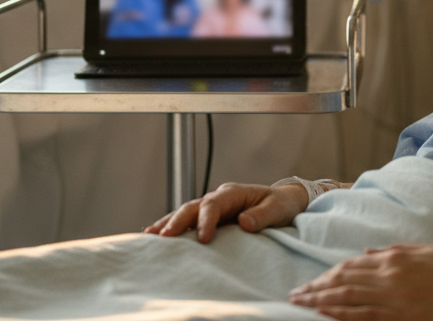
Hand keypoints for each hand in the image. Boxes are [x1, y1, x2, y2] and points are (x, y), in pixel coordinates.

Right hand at [143, 182, 307, 243]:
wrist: (282, 204)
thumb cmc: (281, 205)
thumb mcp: (278, 209)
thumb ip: (263, 215)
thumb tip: (244, 221)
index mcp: (234, 193)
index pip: (214, 204)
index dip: (206, 220)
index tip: (202, 238)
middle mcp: (218, 198)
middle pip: (193, 207)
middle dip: (177, 221)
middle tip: (165, 237)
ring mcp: (211, 208)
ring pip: (184, 213)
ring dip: (168, 224)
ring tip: (149, 236)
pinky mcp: (208, 220)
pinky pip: (187, 222)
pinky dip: (171, 228)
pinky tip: (156, 238)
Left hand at [288, 244, 432, 320]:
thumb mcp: (429, 253)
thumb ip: (397, 251)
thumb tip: (367, 251)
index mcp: (397, 258)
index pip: (353, 265)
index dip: (330, 274)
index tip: (313, 282)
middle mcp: (391, 276)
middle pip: (344, 281)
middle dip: (316, 288)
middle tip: (294, 296)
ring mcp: (395, 300)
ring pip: (347, 300)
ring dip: (320, 302)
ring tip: (301, 305)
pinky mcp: (401, 319)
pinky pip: (364, 318)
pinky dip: (341, 316)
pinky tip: (325, 315)